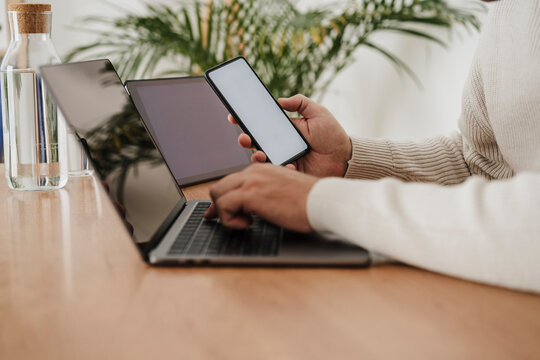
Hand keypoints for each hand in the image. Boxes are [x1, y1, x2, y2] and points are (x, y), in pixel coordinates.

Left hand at [204, 163, 317, 231]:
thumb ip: (267, 196)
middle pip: (221, 186)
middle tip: (223, 220)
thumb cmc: (310, 202)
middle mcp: (255, 171)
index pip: (233, 181)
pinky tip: (248, 224)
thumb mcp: (283, 194)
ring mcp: (252, 180)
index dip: (225, 198)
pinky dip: (229, 219)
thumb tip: (253, 211)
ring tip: (244, 223)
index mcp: (263, 170)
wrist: (323, 201)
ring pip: (217, 193)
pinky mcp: (251, 193)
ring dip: (224, 212)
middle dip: (218, 205)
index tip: (219, 212)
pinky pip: (223, 205)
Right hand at [230, 94, 351, 176]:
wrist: (344, 158)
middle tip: (244, 137)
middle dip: (244, 138)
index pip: (259, 123)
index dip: (245, 119)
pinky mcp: (288, 173)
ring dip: (256, 156)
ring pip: (261, 159)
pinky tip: (289, 165)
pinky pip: (276, 173)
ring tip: (260, 153)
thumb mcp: (318, 112)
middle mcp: (279, 144)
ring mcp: (282, 159)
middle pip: (254, 142)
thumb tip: (280, 100)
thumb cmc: (332, 135)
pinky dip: (278, 168)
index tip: (234, 116)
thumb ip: (300, 102)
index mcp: (283, 129)